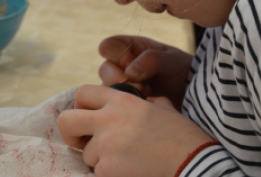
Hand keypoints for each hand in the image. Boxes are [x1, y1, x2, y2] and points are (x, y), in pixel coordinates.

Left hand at [57, 85, 212, 176]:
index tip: (87, 114)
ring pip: (85, 153)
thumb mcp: (162, 106)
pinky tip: (129, 169)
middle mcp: (108, 119)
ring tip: (124, 158)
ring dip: (99, 157)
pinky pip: (97, 171)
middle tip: (84, 139)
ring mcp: (105, 146)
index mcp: (121, 100)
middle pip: (67, 120)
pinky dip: (109, 173)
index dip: (81, 103)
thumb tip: (141, 101)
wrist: (193, 163)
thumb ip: (143, 101)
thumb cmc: (181, 133)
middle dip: (71, 130)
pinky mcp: (107, 171)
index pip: (82, 92)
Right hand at [98, 36, 192, 109]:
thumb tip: (130, 72)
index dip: (117, 55)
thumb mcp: (172, 60)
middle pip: (104, 69)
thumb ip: (151, 59)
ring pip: (106, 91)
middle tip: (143, 87)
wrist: (195, 98)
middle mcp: (122, 67)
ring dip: (126, 95)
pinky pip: (113, 108)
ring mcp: (122, 88)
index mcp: (130, 48)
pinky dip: (127, 109)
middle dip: (121, 79)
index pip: (108, 46)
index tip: (134, 64)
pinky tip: (145, 108)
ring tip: (148, 97)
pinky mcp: (124, 108)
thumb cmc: (184, 72)